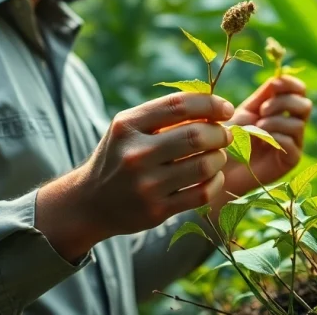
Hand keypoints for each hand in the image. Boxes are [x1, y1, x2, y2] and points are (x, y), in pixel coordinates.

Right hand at [36, 92, 234, 260]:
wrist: (90, 202)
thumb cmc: (119, 156)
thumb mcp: (129, 128)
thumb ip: (164, 114)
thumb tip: (215, 106)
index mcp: (128, 126)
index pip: (179, 105)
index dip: (211, 104)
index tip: (226, 108)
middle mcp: (135, 154)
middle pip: (196, 136)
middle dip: (220, 133)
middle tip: (225, 134)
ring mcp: (146, 185)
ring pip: (204, 166)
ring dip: (220, 157)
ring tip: (218, 155)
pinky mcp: (156, 211)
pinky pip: (202, 193)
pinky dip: (216, 182)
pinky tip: (213, 176)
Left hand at [217, 76, 311, 201]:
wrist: (219, 164)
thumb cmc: (229, 137)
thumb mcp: (246, 110)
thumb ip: (264, 94)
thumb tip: (279, 77)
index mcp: (282, 109)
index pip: (300, 91)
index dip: (291, 84)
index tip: (274, 85)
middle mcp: (291, 125)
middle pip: (305, 105)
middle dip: (283, 103)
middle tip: (262, 110)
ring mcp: (293, 143)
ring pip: (299, 124)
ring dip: (276, 121)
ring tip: (258, 128)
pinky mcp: (290, 161)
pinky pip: (292, 142)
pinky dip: (276, 137)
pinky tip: (261, 141)